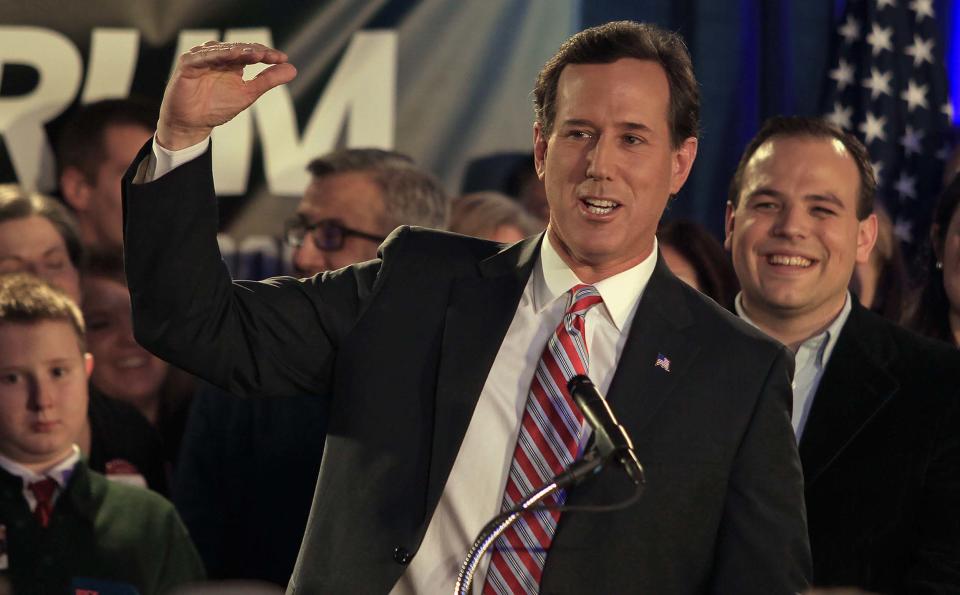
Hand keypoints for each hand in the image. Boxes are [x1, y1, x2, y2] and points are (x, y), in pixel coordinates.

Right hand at [156, 41, 296, 149]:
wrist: (193, 124)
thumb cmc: (217, 107)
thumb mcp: (248, 93)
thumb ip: (268, 80)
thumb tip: (292, 69)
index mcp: (231, 61)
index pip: (251, 52)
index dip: (267, 54)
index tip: (283, 59)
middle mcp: (217, 56)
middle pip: (239, 48)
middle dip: (256, 51)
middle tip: (273, 57)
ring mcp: (201, 58)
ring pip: (223, 50)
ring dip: (240, 51)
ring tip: (257, 54)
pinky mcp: (188, 64)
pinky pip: (203, 57)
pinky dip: (217, 55)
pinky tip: (233, 55)